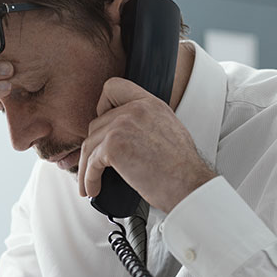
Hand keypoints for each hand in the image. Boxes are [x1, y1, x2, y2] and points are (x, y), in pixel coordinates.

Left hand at [78, 77, 216, 212]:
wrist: (189, 184)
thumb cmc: (182, 168)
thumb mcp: (169, 130)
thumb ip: (145, 124)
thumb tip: (127, 135)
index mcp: (150, 103)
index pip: (113, 87)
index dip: (102, 106)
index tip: (103, 127)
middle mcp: (136, 109)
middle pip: (97, 123)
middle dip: (94, 147)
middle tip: (95, 164)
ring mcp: (123, 125)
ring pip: (90, 144)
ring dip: (86, 167)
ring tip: (90, 182)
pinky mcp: (114, 146)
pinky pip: (91, 162)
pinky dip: (88, 178)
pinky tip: (93, 188)